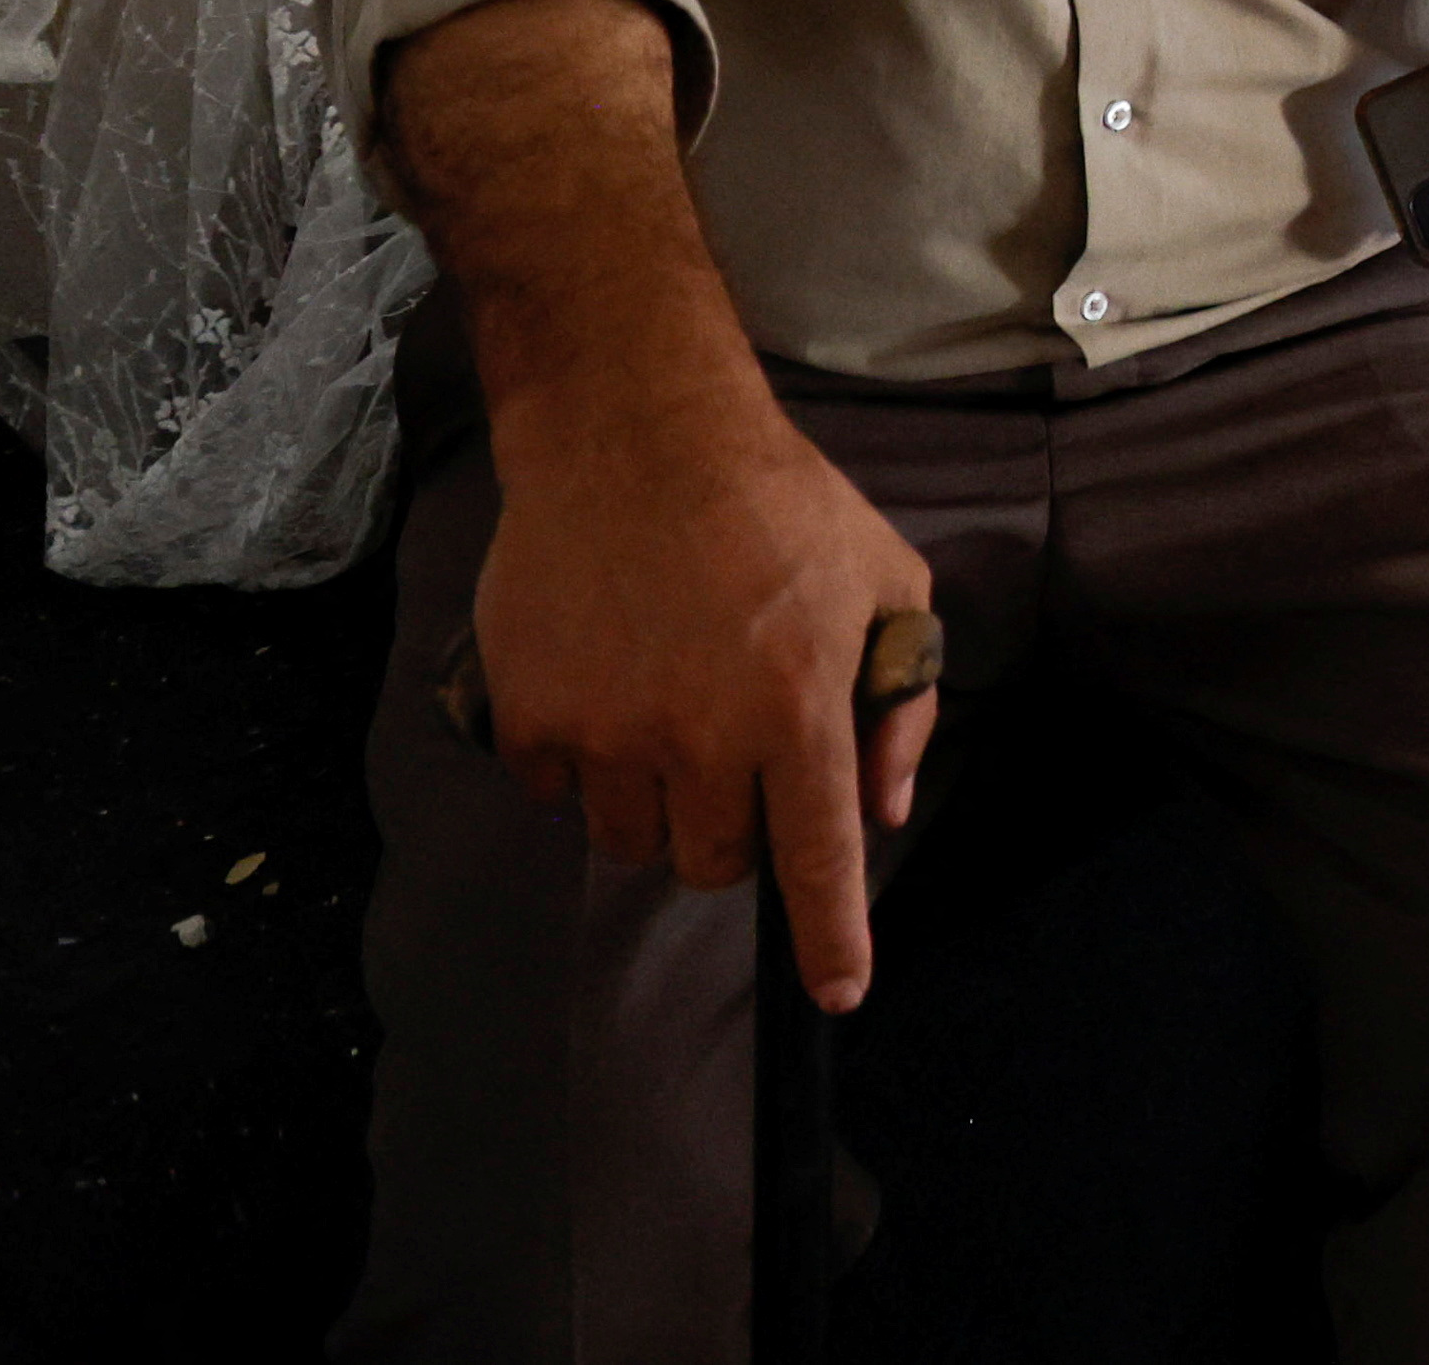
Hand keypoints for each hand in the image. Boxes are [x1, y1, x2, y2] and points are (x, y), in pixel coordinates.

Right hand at [469, 396, 936, 1009]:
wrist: (635, 436)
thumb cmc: (780, 505)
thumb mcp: (887, 578)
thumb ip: (899, 699)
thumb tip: (886, 806)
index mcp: (798, 706)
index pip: (819, 857)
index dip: (830, 938)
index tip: (839, 992)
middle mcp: (701, 735)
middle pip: (714, 865)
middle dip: (735, 833)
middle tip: (739, 751)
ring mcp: (607, 732)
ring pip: (634, 841)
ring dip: (658, 802)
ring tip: (671, 705)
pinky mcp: (530, 717)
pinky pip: (557, 795)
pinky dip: (583, 763)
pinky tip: (607, 681)